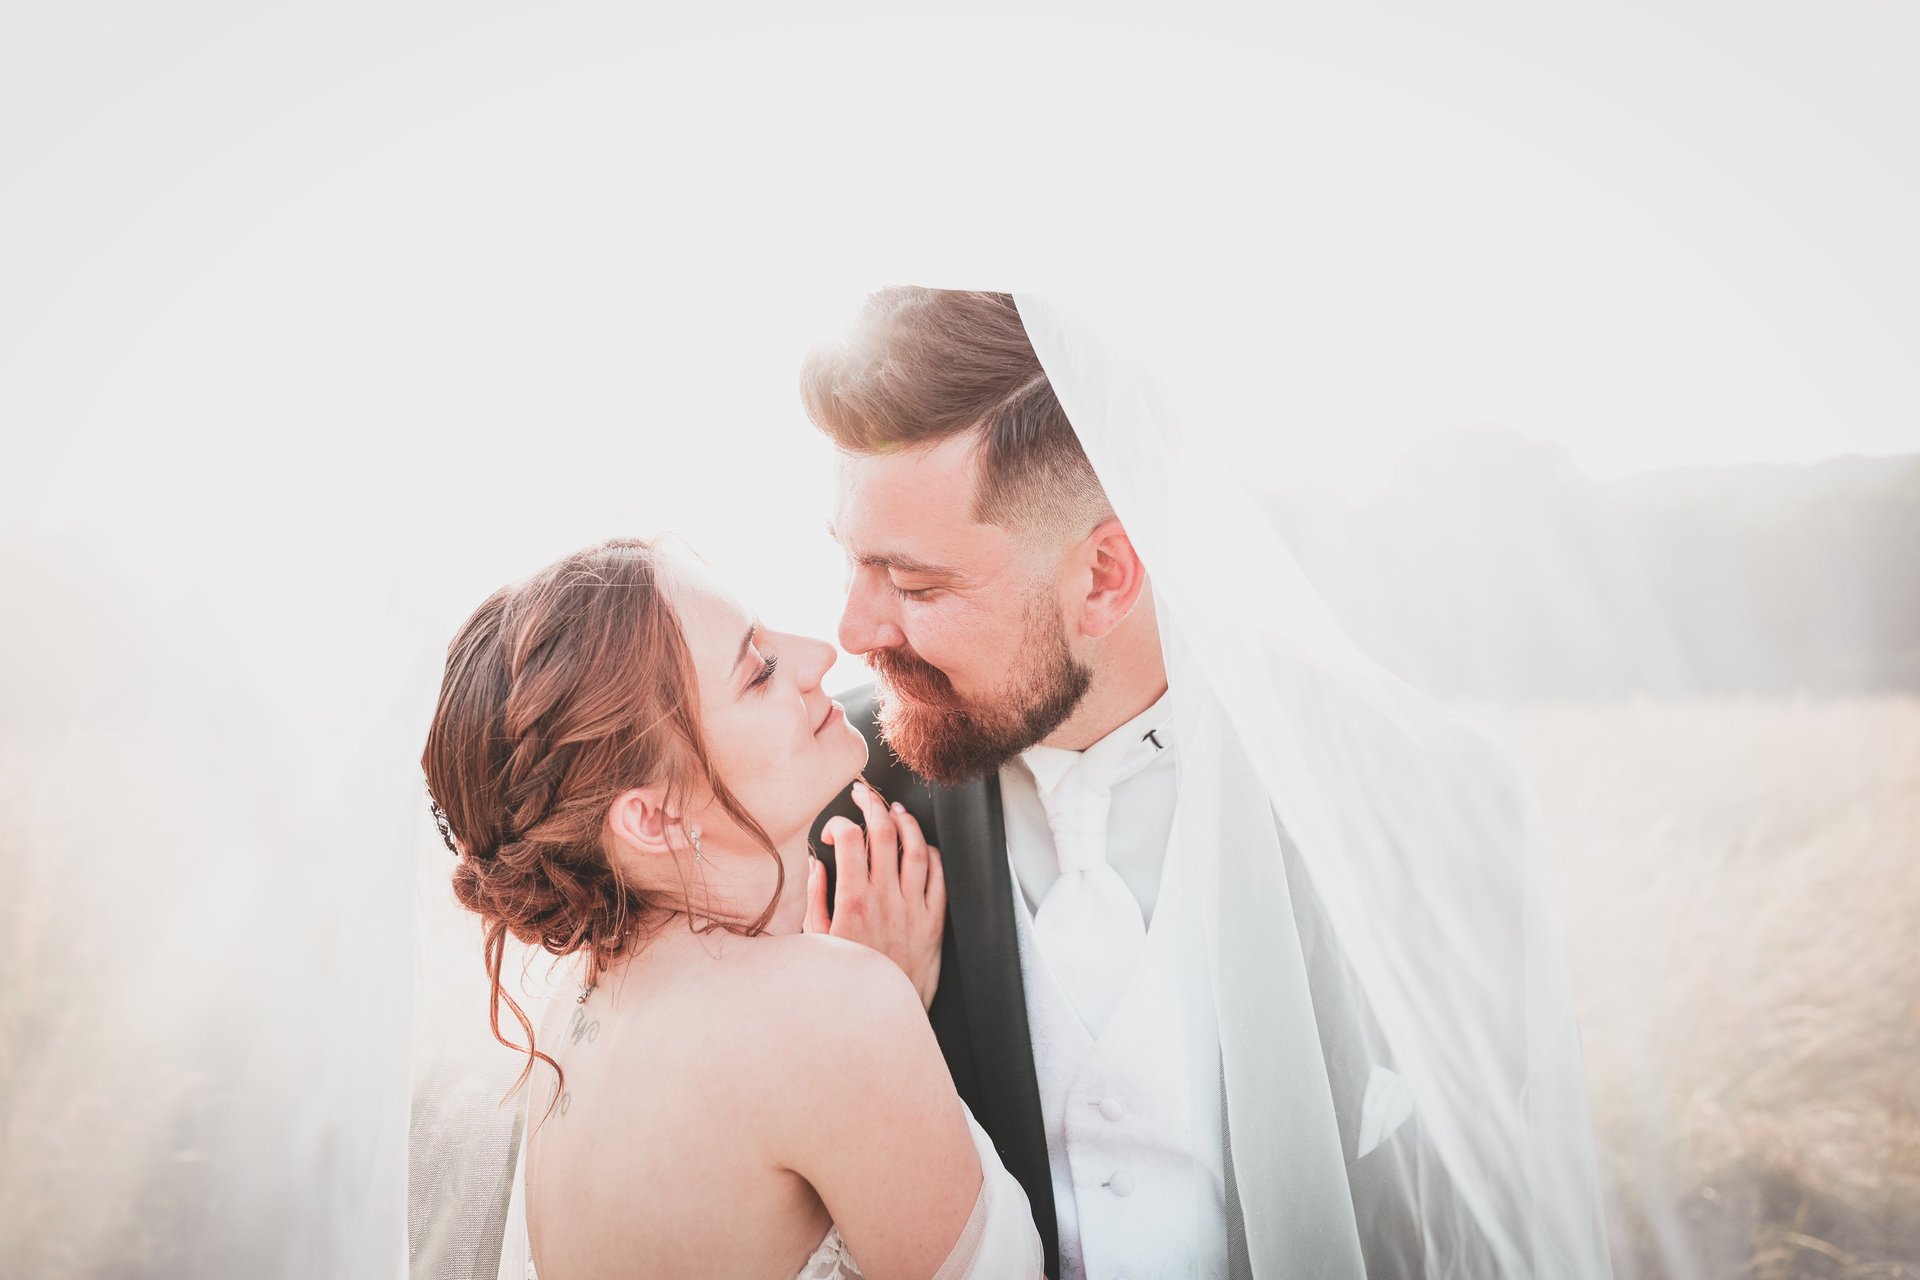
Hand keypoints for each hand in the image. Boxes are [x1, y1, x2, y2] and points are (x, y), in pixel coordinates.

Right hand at [806, 779, 945, 1010]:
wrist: (877, 1020)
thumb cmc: (844, 982)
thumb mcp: (816, 941)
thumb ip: (815, 897)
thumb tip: (816, 863)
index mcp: (852, 901)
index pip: (849, 839)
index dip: (838, 824)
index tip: (832, 831)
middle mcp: (885, 899)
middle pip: (884, 833)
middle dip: (873, 805)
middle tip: (864, 795)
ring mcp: (913, 909)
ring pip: (916, 849)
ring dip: (906, 823)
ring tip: (895, 811)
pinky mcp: (934, 924)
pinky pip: (940, 878)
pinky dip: (933, 855)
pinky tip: (924, 847)